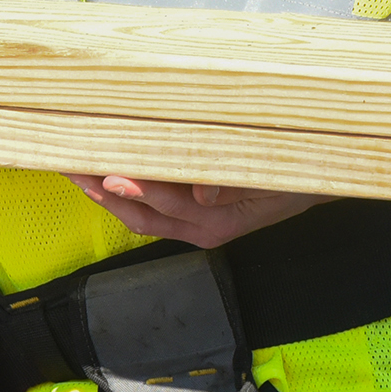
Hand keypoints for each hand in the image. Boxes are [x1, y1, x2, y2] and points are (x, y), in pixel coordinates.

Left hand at [65, 175, 322, 249]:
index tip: (107, 172)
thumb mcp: (277, 176)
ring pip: (140, 214)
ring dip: (106, 192)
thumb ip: (238, 186)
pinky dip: (127, 190)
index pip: (165, 203)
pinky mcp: (196, 214)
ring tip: (77, 166)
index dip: (135, 188)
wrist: (320, 182)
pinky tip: (109, 170)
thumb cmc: (300, 174)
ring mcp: (196, 224)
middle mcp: (200, 228)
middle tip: (70, 163)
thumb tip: (202, 194)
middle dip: (102, 191)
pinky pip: (153, 209)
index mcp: (217, 221)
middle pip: (140, 214)